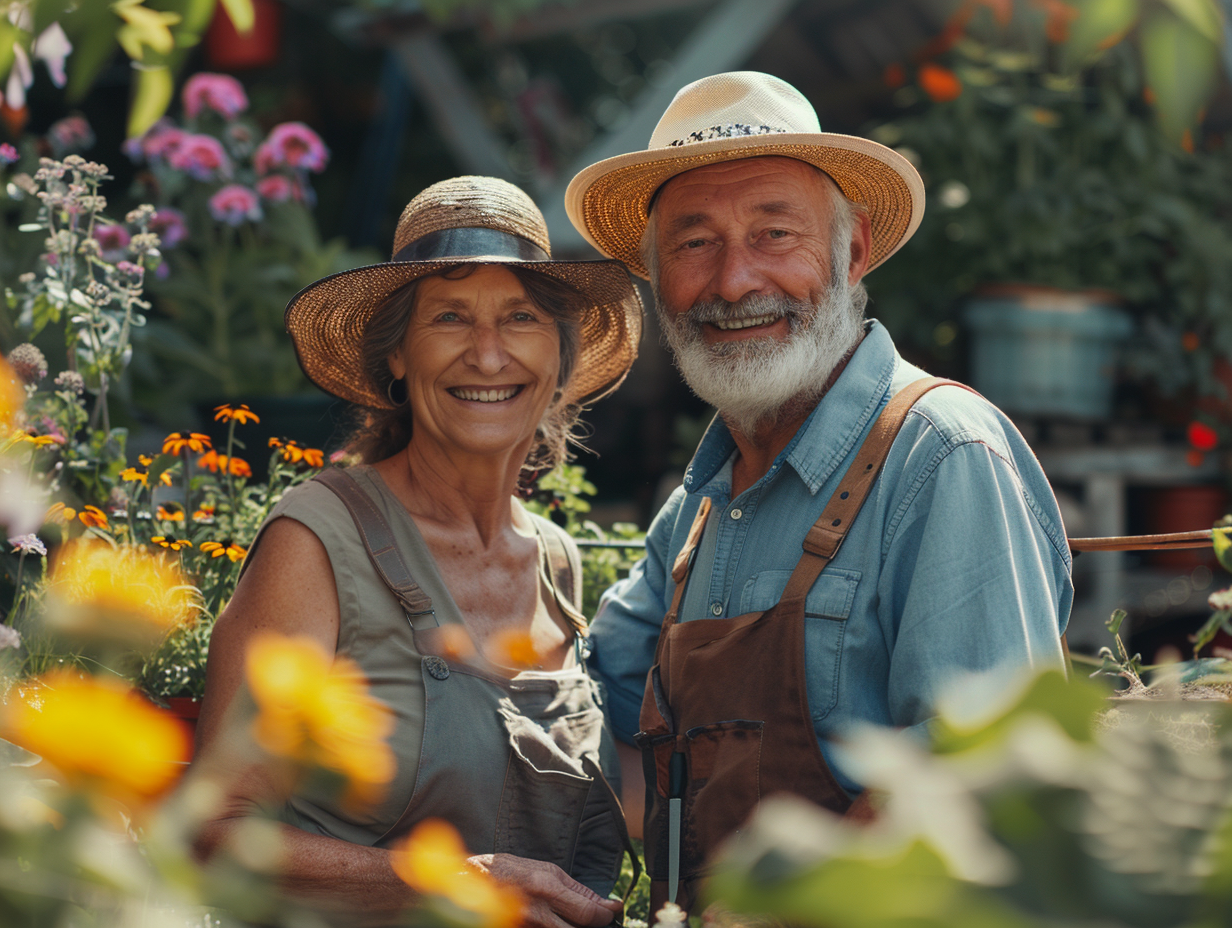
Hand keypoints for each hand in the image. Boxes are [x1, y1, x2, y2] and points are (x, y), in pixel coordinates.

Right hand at [467, 854, 620, 927]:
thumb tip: (604, 902)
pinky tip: (559, 919)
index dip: (605, 914)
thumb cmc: (512, 870)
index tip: (614, 909)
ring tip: (575, 915)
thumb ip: (577, 890)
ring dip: (574, 925)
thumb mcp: (548, 870)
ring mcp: (529, 926)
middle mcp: (538, 913)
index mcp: (547, 889)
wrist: (475, 882)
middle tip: (598, 917)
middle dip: (593, 924)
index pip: (587, 913)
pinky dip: (558, 927)